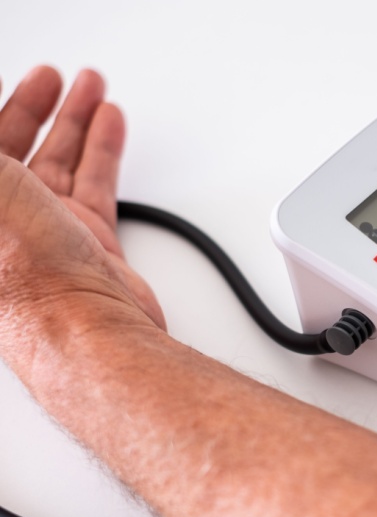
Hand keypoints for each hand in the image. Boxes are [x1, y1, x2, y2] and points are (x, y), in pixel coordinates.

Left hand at [0, 66, 164, 351]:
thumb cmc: (22, 271)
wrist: (84, 325)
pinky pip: (94, 185)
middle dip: (34, 105)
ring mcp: (43, 232)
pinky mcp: (86, 243)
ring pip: (59, 162)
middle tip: (51, 77)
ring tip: (91, 88)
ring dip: (75, 120)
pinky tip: (110, 126)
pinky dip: (103, 151)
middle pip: (13, 147)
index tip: (9, 82)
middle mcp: (0, 222)